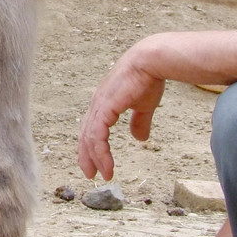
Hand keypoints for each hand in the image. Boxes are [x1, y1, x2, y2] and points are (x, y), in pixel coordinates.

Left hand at [77, 44, 165, 179]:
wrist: (151, 62)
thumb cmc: (148, 78)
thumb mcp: (144, 105)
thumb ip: (139, 121)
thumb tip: (139, 138)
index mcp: (104, 102)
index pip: (92, 128)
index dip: (92, 146)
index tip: (97, 163)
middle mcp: (97, 104)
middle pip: (85, 135)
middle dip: (87, 156)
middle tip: (91, 174)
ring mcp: (99, 106)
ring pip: (89, 139)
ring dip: (94, 159)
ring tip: (101, 175)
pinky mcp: (104, 108)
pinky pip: (97, 136)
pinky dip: (100, 153)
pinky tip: (106, 166)